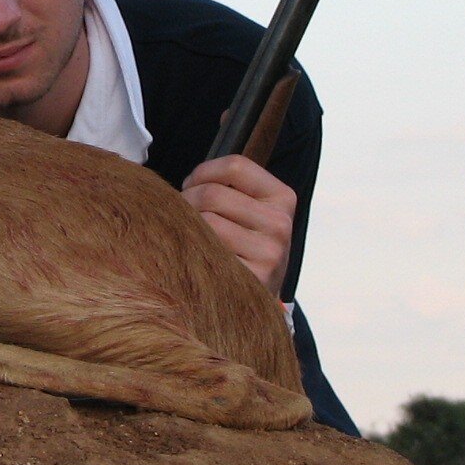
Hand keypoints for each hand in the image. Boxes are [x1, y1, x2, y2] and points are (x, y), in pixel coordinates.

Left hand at [182, 153, 294, 295]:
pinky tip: (196, 256)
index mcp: (282, 197)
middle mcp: (279, 223)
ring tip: (190, 235)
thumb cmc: (244, 246)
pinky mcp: (252, 278)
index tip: (192, 185)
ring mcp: (269, 253)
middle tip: (183, 214)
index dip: (203, 172)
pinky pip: (205, 252)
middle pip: (212, 194)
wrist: (255, 298)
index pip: (235, 166)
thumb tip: (187, 180)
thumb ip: (228, 188)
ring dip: (187, 226)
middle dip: (186, 200)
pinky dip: (192, 251)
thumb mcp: (250, 211)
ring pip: (205, 222)